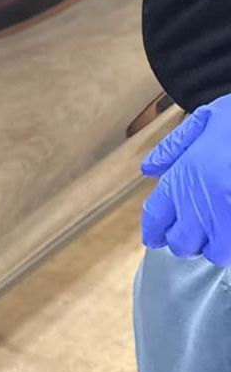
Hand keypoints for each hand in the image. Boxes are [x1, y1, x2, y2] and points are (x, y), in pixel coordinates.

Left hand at [143, 100, 230, 264]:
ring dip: (218, 246)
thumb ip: (174, 146)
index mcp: (186, 175)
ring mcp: (230, 215)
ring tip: (223, 232)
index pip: (155, 216)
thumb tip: (149, 170)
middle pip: (182, 243)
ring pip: (216, 253)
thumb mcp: (208, 118)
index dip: (154, 230)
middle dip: (187, 241)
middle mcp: (204, 201)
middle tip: (196, 234)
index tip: (156, 237)